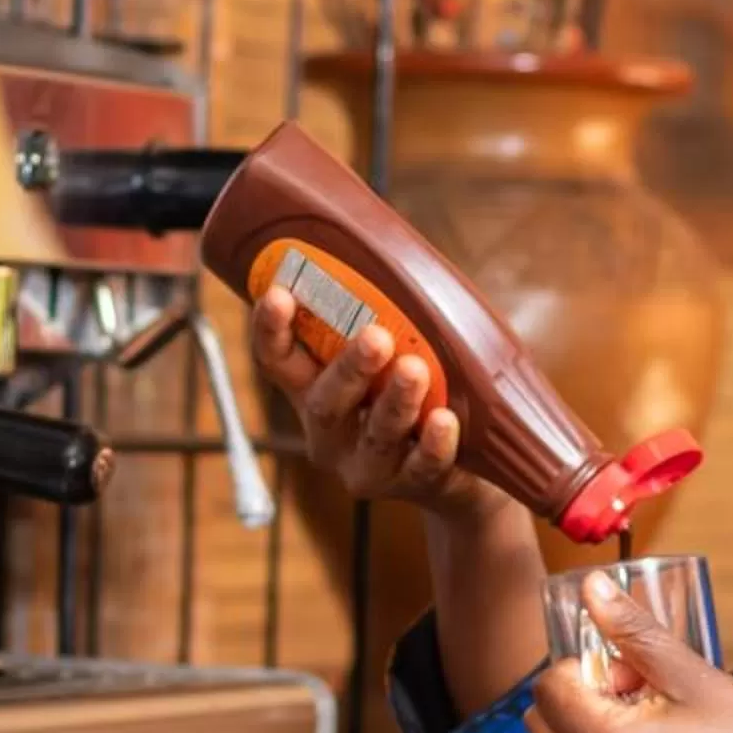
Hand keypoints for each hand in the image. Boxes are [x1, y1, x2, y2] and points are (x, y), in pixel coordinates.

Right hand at [249, 287, 492, 518]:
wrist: (462, 467)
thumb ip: (386, 313)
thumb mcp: (392, 350)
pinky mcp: (412, 486)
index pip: (278, 361)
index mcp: (313, 389)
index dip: (270, 330)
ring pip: (374, 436)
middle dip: (348, 369)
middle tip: (375, 337)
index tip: (278, 294)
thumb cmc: (420, 388)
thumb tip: (399, 247)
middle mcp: (330, 431)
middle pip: (326, 404)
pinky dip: (433, 446)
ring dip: (395, 402)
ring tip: (416, 370)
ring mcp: (367, 465)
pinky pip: (420, 469)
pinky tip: (445, 422)